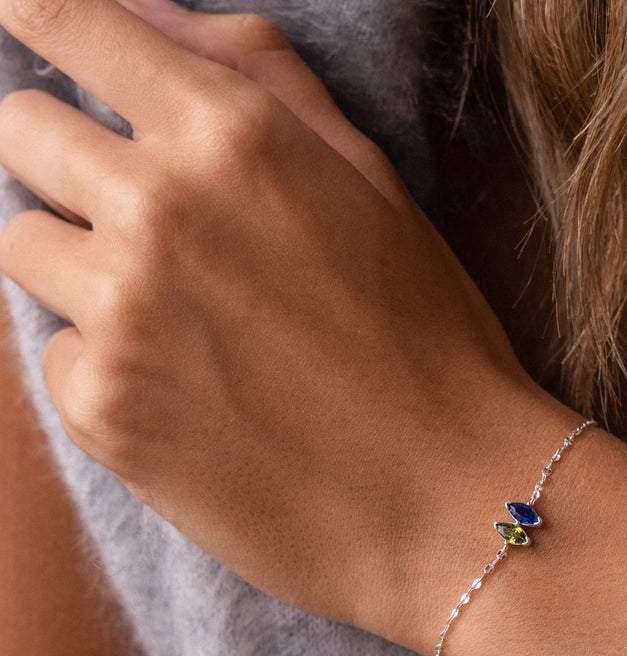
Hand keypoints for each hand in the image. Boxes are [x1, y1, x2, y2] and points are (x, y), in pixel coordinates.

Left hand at [0, 0, 569, 650]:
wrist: (447, 499)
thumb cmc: (432, 343)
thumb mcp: (376, 188)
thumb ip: (262, 79)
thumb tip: (154, 14)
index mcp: (234, 137)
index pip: (75, 26)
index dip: (46, 22)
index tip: (28, 26)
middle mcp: (159, 208)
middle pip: (24, 131)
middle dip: (66, 160)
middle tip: (140, 219)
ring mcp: (120, 312)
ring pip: (24, 245)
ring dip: (80, 267)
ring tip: (179, 323)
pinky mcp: (101, 410)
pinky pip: (57, 355)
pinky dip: (105, 367)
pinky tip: (191, 399)